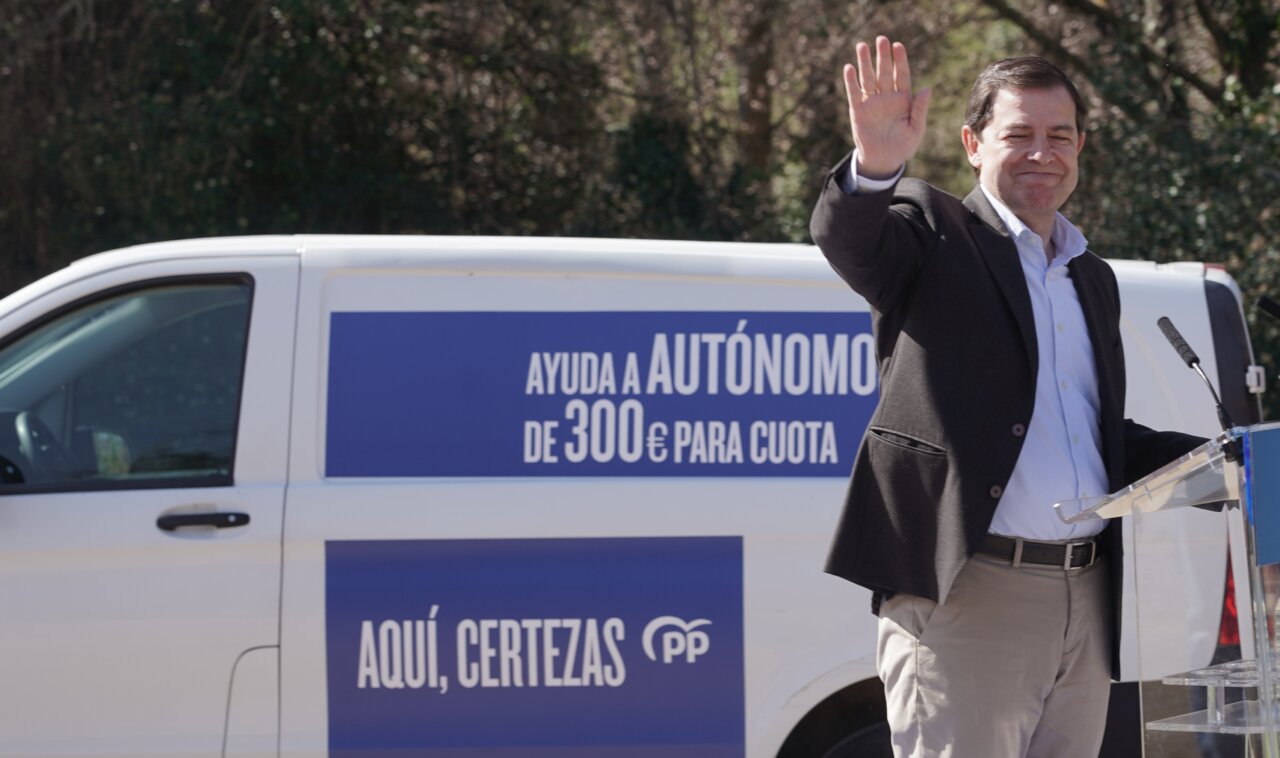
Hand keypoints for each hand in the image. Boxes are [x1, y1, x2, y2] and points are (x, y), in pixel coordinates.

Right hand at [844, 36, 930, 178]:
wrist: (883, 161)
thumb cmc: (903, 146)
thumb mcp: (916, 129)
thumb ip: (920, 109)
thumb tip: (927, 89)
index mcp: (903, 99)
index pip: (901, 75)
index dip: (900, 61)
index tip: (898, 46)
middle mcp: (886, 97)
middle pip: (884, 72)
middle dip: (882, 56)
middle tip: (881, 39)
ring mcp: (871, 102)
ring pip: (868, 78)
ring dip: (864, 62)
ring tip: (861, 46)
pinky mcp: (858, 110)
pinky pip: (854, 92)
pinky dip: (851, 81)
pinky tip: (849, 68)